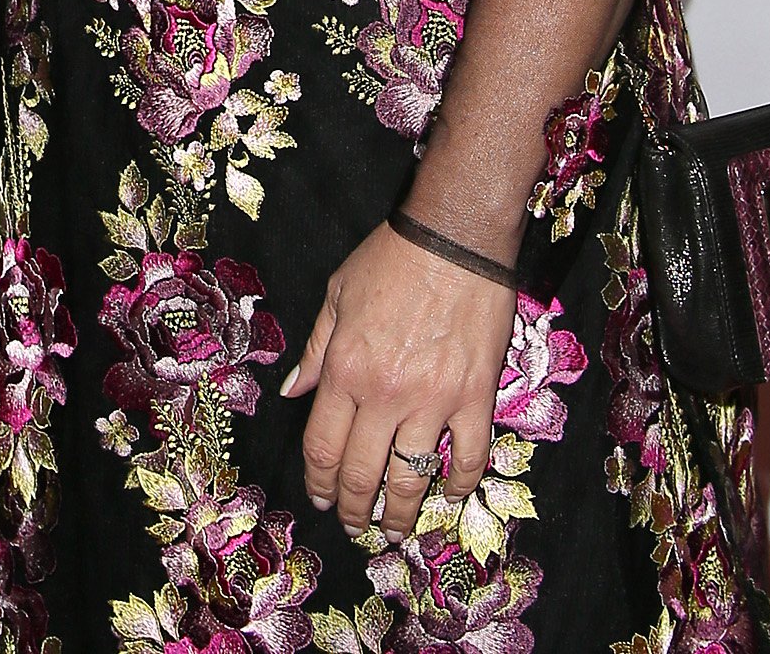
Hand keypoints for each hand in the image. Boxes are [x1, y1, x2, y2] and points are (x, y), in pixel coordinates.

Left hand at [281, 220, 514, 538]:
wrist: (452, 238)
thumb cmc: (390, 260)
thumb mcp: (337, 296)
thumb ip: (315, 350)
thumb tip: (294, 391)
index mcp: (346, 369)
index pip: (323, 445)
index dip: (319, 481)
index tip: (321, 499)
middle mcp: (384, 394)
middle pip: (363, 473)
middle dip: (354, 509)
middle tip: (355, 526)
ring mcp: (433, 400)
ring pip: (411, 476)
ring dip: (400, 513)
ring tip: (394, 530)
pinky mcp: (475, 397)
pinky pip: (468, 456)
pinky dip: (458, 484)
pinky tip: (449, 495)